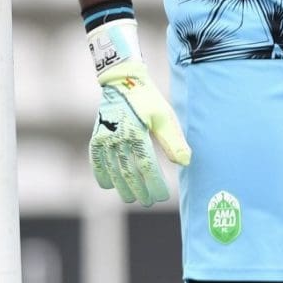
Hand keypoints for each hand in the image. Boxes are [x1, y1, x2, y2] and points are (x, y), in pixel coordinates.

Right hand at [86, 19, 189, 207]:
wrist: (123, 81)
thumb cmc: (147, 99)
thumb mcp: (164, 117)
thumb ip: (173, 141)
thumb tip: (185, 162)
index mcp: (137, 132)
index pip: (147, 166)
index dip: (154, 184)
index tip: (162, 196)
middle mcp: (119, 136)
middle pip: (129, 172)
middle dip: (140, 190)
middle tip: (149, 202)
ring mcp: (105, 137)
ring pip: (113, 169)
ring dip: (122, 187)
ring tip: (131, 199)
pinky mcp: (97, 136)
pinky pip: (97, 160)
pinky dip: (101, 174)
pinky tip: (109, 186)